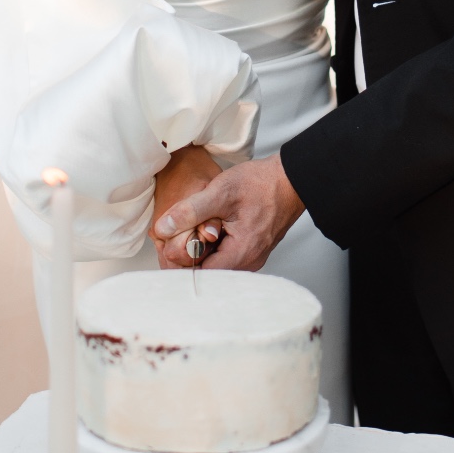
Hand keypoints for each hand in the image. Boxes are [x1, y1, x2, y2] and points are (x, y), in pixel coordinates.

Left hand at [154, 154, 304, 270]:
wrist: (291, 177)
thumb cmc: (261, 183)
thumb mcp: (221, 191)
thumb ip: (190, 211)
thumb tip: (162, 228)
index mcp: (241, 254)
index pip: (201, 275)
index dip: (182, 260)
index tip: (171, 242)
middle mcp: (249, 262)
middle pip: (208, 271)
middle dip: (190, 253)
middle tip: (180, 231)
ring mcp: (252, 256)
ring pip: (216, 263)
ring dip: (202, 248)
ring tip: (193, 226)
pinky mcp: (252, 248)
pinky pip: (226, 254)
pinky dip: (214, 244)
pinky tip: (208, 226)